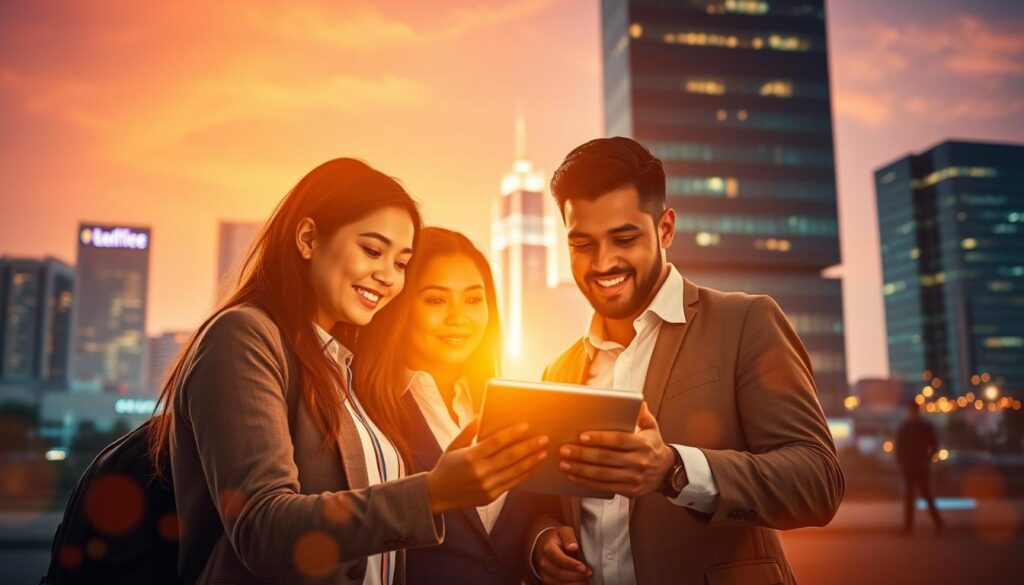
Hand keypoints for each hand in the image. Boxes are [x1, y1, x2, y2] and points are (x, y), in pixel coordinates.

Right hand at [426, 418, 547, 512]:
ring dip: (531, 461)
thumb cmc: (447, 465)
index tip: (526, 425)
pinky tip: (532, 466)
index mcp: (470, 457)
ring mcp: (486, 486)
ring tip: (543, 451)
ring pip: (514, 471)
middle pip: (510, 457)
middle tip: (543, 438)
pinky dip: (524, 474)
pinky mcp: (491, 496)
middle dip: (529, 446)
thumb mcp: (453, 445)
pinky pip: (512, 484)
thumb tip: (482, 414)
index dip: (512, 433)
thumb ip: (468, 430)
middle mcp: (479, 472)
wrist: (438, 494)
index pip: (496, 442)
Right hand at [533, 525, 590, 583]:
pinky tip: (580, 582)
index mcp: (548, 549)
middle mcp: (544, 563)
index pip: (560, 559)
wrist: (545, 546)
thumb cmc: (559, 539)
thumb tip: (573, 547)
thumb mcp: (565, 532)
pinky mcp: (547, 582)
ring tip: (586, 579)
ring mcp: (544, 574)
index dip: (572, 565)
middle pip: (561, 574)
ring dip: (575, 583)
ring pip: (560, 583)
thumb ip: (569, 537)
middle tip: (589, 574)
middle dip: (577, 576)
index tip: (583, 568)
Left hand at [558, 402, 674, 497]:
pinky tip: (574, 476)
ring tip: (564, 463)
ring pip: (603, 474)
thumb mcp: (652, 428)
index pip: (618, 440)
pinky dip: (587, 482)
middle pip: (606, 458)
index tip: (582, 436)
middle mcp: (639, 462)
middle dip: (583, 454)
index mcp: (643, 444)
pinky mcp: (629, 491)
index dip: (600, 438)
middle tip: (565, 450)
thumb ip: (642, 415)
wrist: (666, 472)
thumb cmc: (652, 447)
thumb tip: (638, 402)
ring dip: (581, 469)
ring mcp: (634, 478)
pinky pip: (604, 486)